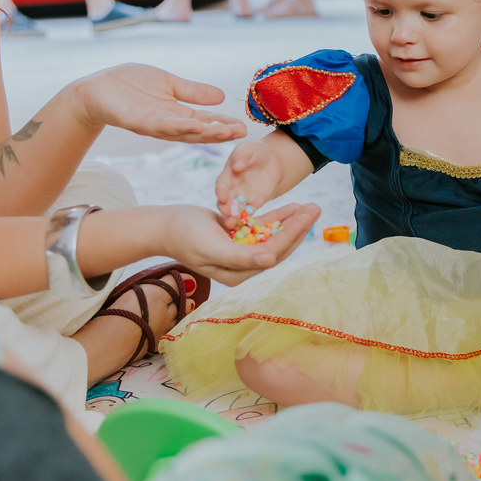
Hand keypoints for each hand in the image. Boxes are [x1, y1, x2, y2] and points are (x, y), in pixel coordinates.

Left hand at [74, 64, 246, 142]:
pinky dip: (177, 127)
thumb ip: (192, 92)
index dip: (224, 125)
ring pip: (182, 133)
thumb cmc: (130, 84)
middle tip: (241, 133)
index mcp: (178, 114)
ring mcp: (153, 125)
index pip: (206, 122)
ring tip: (223, 132)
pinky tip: (193, 126)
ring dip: (204, 134)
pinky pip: (160, 126)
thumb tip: (221, 96)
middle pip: (198, 132)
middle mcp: (169, 124)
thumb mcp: (169, 83)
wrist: (97, 88)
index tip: (243, 127)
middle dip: (220, 133)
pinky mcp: (137, 122)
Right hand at [160, 202, 319, 286]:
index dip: (292, 234)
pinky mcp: (239, 238)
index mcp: (238, 273)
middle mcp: (243, 266)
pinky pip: (263, 228)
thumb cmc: (183, 236)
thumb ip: (240, 257)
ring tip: (311, 206)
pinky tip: (294, 207)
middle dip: (298, 228)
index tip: (307, 216)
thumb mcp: (211, 247)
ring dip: (292, 222)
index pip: (272, 254)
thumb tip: (269, 262)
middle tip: (316, 208)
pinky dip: (278, 217)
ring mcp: (242, 251)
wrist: (164, 225)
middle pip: (278, 246)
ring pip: (274, 236)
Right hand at [215, 140, 279, 229]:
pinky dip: (248, 219)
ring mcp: (242, 198)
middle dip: (225, 208)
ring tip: (233, 224)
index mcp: (227, 175)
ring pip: (235, 210)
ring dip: (234, 217)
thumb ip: (241, 156)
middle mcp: (232, 189)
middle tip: (227, 214)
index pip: (222, 185)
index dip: (221, 191)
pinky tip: (247, 225)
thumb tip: (237, 167)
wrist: (271, 161)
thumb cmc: (255, 152)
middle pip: (225, 201)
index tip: (222, 197)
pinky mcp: (253, 204)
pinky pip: (249, 213)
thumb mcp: (248, 149)